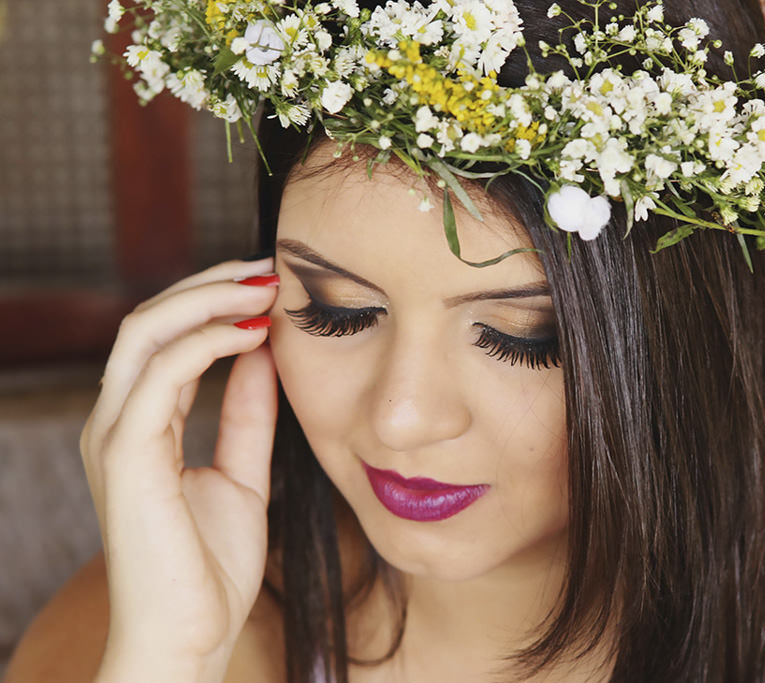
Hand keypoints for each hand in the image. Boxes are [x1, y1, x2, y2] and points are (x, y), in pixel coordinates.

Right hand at [80, 257, 279, 682]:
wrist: (190, 636)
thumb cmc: (210, 565)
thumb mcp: (242, 473)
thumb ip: (247, 415)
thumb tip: (265, 354)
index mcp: (140, 424)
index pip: (167, 336)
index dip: (215, 301)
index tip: (273, 283)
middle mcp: (118, 420)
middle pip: (150, 319)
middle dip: (209, 282)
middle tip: (269, 265)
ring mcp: (115, 435)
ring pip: (146, 331)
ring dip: (208, 297)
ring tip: (266, 285)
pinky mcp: (126, 454)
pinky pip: (160, 373)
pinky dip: (206, 341)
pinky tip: (254, 334)